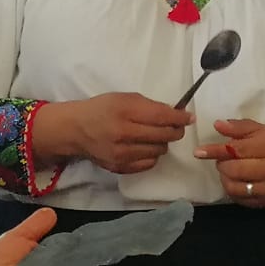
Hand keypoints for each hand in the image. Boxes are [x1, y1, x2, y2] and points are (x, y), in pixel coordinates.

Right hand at [35, 94, 192, 173]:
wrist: (74, 130)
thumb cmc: (101, 109)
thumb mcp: (123, 98)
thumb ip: (149, 106)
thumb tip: (176, 114)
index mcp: (124, 111)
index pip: (162, 117)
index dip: (180, 118)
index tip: (190, 118)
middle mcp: (123, 134)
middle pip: (164, 136)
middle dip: (175, 130)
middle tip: (176, 127)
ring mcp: (121, 154)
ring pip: (159, 151)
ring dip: (162, 143)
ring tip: (154, 136)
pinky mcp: (119, 167)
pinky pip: (148, 163)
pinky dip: (151, 155)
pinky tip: (144, 147)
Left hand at [194, 118, 264, 207]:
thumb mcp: (258, 129)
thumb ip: (238, 127)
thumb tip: (218, 125)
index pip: (238, 150)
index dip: (216, 151)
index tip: (199, 152)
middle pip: (235, 171)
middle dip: (222, 165)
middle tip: (222, 160)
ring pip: (236, 188)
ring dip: (225, 178)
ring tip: (227, 170)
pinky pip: (241, 199)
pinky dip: (232, 190)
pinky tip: (234, 181)